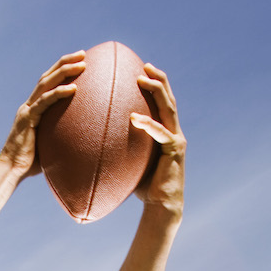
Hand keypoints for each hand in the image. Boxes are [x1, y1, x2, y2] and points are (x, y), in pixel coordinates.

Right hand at [0, 51, 84, 176]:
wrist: (11, 170)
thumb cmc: (31, 163)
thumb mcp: (50, 145)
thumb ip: (61, 137)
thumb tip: (81, 141)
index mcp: (33, 109)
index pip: (47, 83)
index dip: (61, 70)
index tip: (79, 62)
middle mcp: (29, 105)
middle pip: (47, 77)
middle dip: (65, 63)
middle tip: (83, 54)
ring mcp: (27, 110)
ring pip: (46, 84)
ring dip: (64, 71)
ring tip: (82, 64)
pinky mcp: (28, 119)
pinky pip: (45, 102)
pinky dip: (59, 93)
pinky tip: (73, 89)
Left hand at [132, 63, 185, 221]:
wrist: (161, 205)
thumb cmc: (143, 185)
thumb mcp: (130, 160)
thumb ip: (121, 147)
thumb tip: (95, 140)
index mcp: (165, 131)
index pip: (161, 103)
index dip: (153, 85)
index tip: (139, 70)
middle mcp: (173, 132)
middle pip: (168, 99)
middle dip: (158, 80)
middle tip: (145, 65)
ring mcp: (176, 140)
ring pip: (169, 109)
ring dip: (157, 91)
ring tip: (143, 78)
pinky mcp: (175, 152)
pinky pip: (161, 134)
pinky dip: (148, 125)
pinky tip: (134, 118)